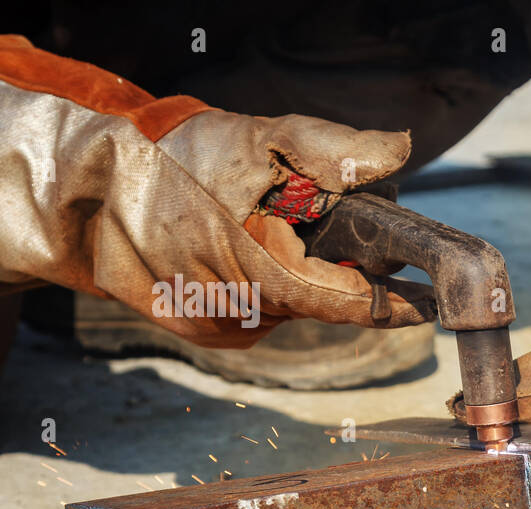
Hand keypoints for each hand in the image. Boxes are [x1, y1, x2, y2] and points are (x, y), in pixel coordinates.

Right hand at [0, 38, 421, 346]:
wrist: (84, 194)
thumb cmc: (171, 161)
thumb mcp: (257, 139)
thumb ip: (331, 148)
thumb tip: (397, 151)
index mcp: (262, 271)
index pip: (348, 302)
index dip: (392, 303)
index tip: (428, 303)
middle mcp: (242, 314)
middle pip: (320, 302)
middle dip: (336, 269)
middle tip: (335, 231)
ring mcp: (216, 327)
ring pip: (288, 308)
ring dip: (295, 274)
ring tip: (265, 227)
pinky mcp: (197, 330)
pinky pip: (254, 312)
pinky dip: (262, 284)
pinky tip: (236, 249)